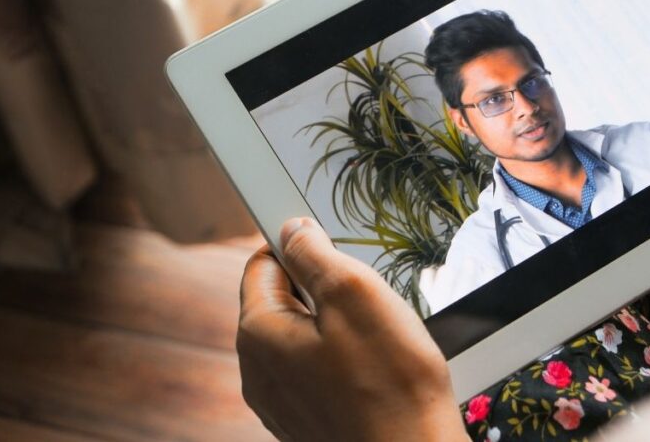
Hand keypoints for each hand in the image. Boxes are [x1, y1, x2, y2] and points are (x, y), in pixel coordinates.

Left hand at [237, 217, 466, 441]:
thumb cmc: (391, 385)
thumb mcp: (355, 293)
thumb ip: (315, 254)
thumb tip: (293, 230)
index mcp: (259, 335)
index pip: (261, 264)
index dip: (296, 245)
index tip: (328, 245)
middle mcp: (259, 372)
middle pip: (282, 301)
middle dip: (321, 289)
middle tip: (364, 299)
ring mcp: (281, 401)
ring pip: (302, 336)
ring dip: (335, 326)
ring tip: (375, 339)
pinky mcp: (306, 420)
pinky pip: (315, 370)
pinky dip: (342, 359)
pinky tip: (374, 369)